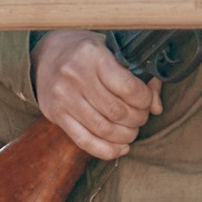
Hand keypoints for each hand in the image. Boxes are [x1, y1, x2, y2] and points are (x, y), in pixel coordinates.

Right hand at [32, 30, 161, 159]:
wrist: (45, 54)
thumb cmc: (86, 53)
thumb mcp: (112, 51)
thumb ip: (138, 76)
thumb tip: (156, 108)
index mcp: (92, 55)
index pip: (128, 88)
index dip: (145, 100)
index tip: (146, 100)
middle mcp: (75, 76)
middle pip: (118, 112)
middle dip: (138, 119)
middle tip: (140, 116)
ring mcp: (63, 97)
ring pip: (104, 130)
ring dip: (126, 136)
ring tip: (131, 130)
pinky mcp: (56, 114)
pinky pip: (85, 141)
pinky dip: (107, 150)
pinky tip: (120, 147)